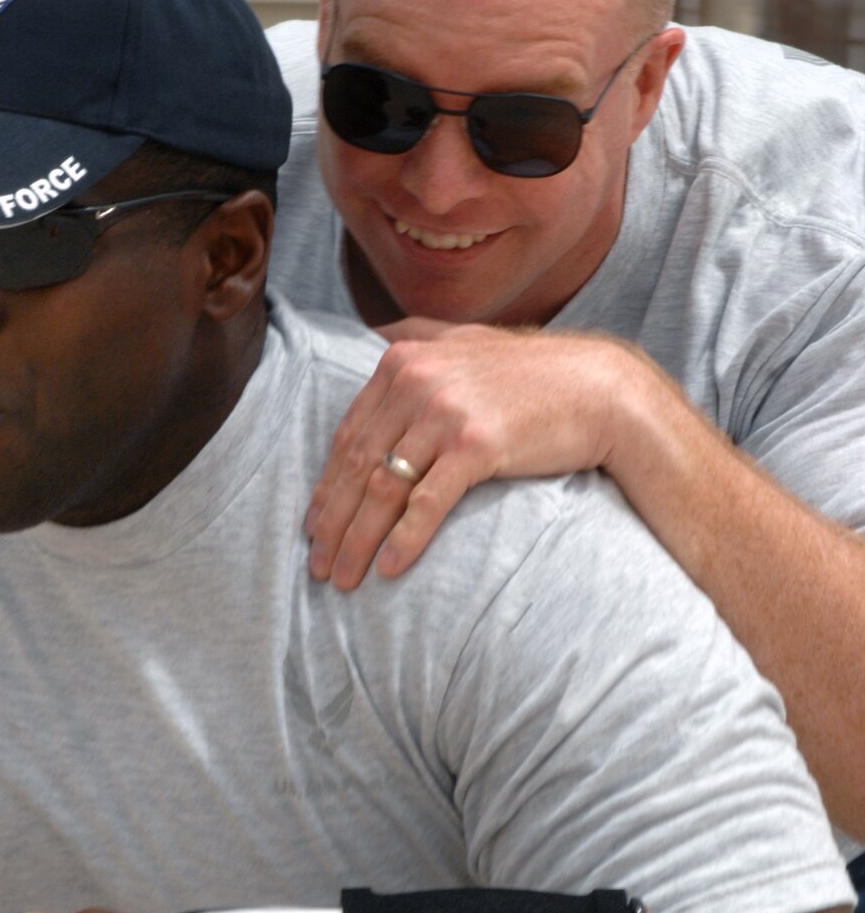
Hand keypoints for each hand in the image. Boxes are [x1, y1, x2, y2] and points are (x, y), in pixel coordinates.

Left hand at [304, 321, 647, 589]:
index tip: (313, 527)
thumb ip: (421, 338)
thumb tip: (379, 333)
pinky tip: (388, 569)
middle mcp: (416, 382)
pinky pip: (426, 503)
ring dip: (357, 541)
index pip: (348, 438)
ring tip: (342, 579)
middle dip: (332, 524)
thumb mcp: (468, 342)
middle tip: (316, 565)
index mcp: (402, 362)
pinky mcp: (475, 444)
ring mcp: (445, 413)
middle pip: (358, 468)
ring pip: (383, 490)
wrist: (600, 389)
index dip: (326, 488)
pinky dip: (403, 541)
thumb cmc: (533, 375)